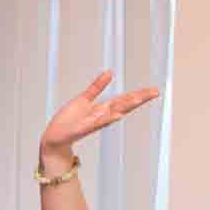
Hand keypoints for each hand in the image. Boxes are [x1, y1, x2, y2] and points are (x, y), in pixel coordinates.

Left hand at [40, 70, 160, 168]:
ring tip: (141, 98)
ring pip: (113, 113)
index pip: (125, 99)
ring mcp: (93, 123)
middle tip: (155, 92)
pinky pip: (96, 124)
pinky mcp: (82, 129)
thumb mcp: (83, 99)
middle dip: (139, 98)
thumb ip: (97, 87)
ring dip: (126, 106)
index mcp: (102, 108)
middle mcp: (101, 116)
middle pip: (123, 105)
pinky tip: (117, 116)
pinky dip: (106, 120)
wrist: (54, 137)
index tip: (154, 90)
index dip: (139, 94)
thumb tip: (110, 72)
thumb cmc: (68, 120)